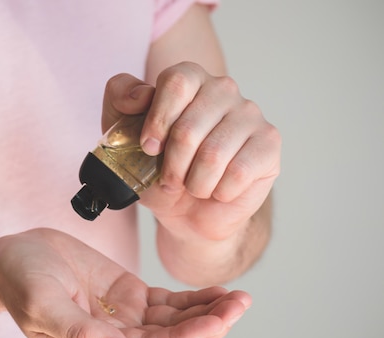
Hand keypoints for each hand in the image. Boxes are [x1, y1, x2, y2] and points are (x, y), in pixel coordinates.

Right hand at [0, 228, 250, 337]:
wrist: (13, 257)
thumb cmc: (20, 279)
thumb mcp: (43, 304)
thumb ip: (80, 332)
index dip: (187, 337)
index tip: (218, 320)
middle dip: (209, 326)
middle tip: (240, 304)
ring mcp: (124, 318)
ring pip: (176, 323)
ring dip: (208, 313)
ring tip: (239, 297)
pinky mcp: (129, 297)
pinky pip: (168, 304)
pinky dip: (193, 299)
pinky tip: (215, 291)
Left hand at [102, 62, 280, 240]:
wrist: (187, 210)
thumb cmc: (156, 168)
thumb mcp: (123, 133)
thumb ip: (119, 98)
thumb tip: (139, 95)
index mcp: (189, 78)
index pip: (176, 82)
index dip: (158, 121)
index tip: (149, 148)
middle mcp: (223, 88)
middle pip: (189, 127)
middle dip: (172, 166)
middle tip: (170, 179)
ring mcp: (250, 114)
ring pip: (213, 154)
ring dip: (195, 183)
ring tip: (193, 186)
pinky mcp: (268, 142)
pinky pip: (238, 172)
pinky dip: (218, 192)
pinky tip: (218, 189)